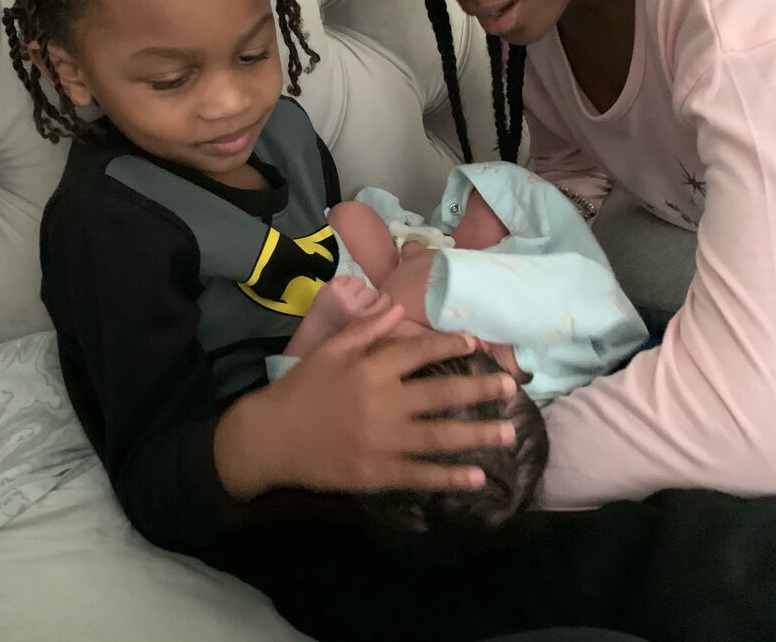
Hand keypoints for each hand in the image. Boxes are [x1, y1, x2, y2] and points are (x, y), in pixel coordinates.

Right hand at [215, 306, 517, 498]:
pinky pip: (421, 475)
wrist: (272, 437)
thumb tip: (397, 306)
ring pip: (439, 436)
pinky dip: (450, 476)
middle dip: (479, 390)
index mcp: (371, 368)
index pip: (418, 352)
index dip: (448, 345)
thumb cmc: (303, 388)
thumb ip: (366, 328)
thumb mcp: (330, 350)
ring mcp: (383, 441)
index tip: (475, 343)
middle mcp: (383, 403)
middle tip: (511, 388)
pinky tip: (478, 476)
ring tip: (509, 431)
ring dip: (477, 434)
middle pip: (440, 393)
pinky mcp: (378, 472)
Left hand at [285, 276, 396, 357]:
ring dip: (357, 292)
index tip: (375, 315)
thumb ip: (386, 329)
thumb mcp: (370, 343)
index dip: (383, 308)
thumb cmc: (343, 345)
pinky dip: (345, 285)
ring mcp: (343, 295)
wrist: (311, 340)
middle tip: (359, 310)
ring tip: (348, 303)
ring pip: (363, 284)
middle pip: (376, 292)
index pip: (388, 302)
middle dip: (370, 300)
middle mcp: (356, 308)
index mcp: (368, 324)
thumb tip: (401, 312)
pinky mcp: (332, 286)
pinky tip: (339, 297)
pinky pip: (349, 277)